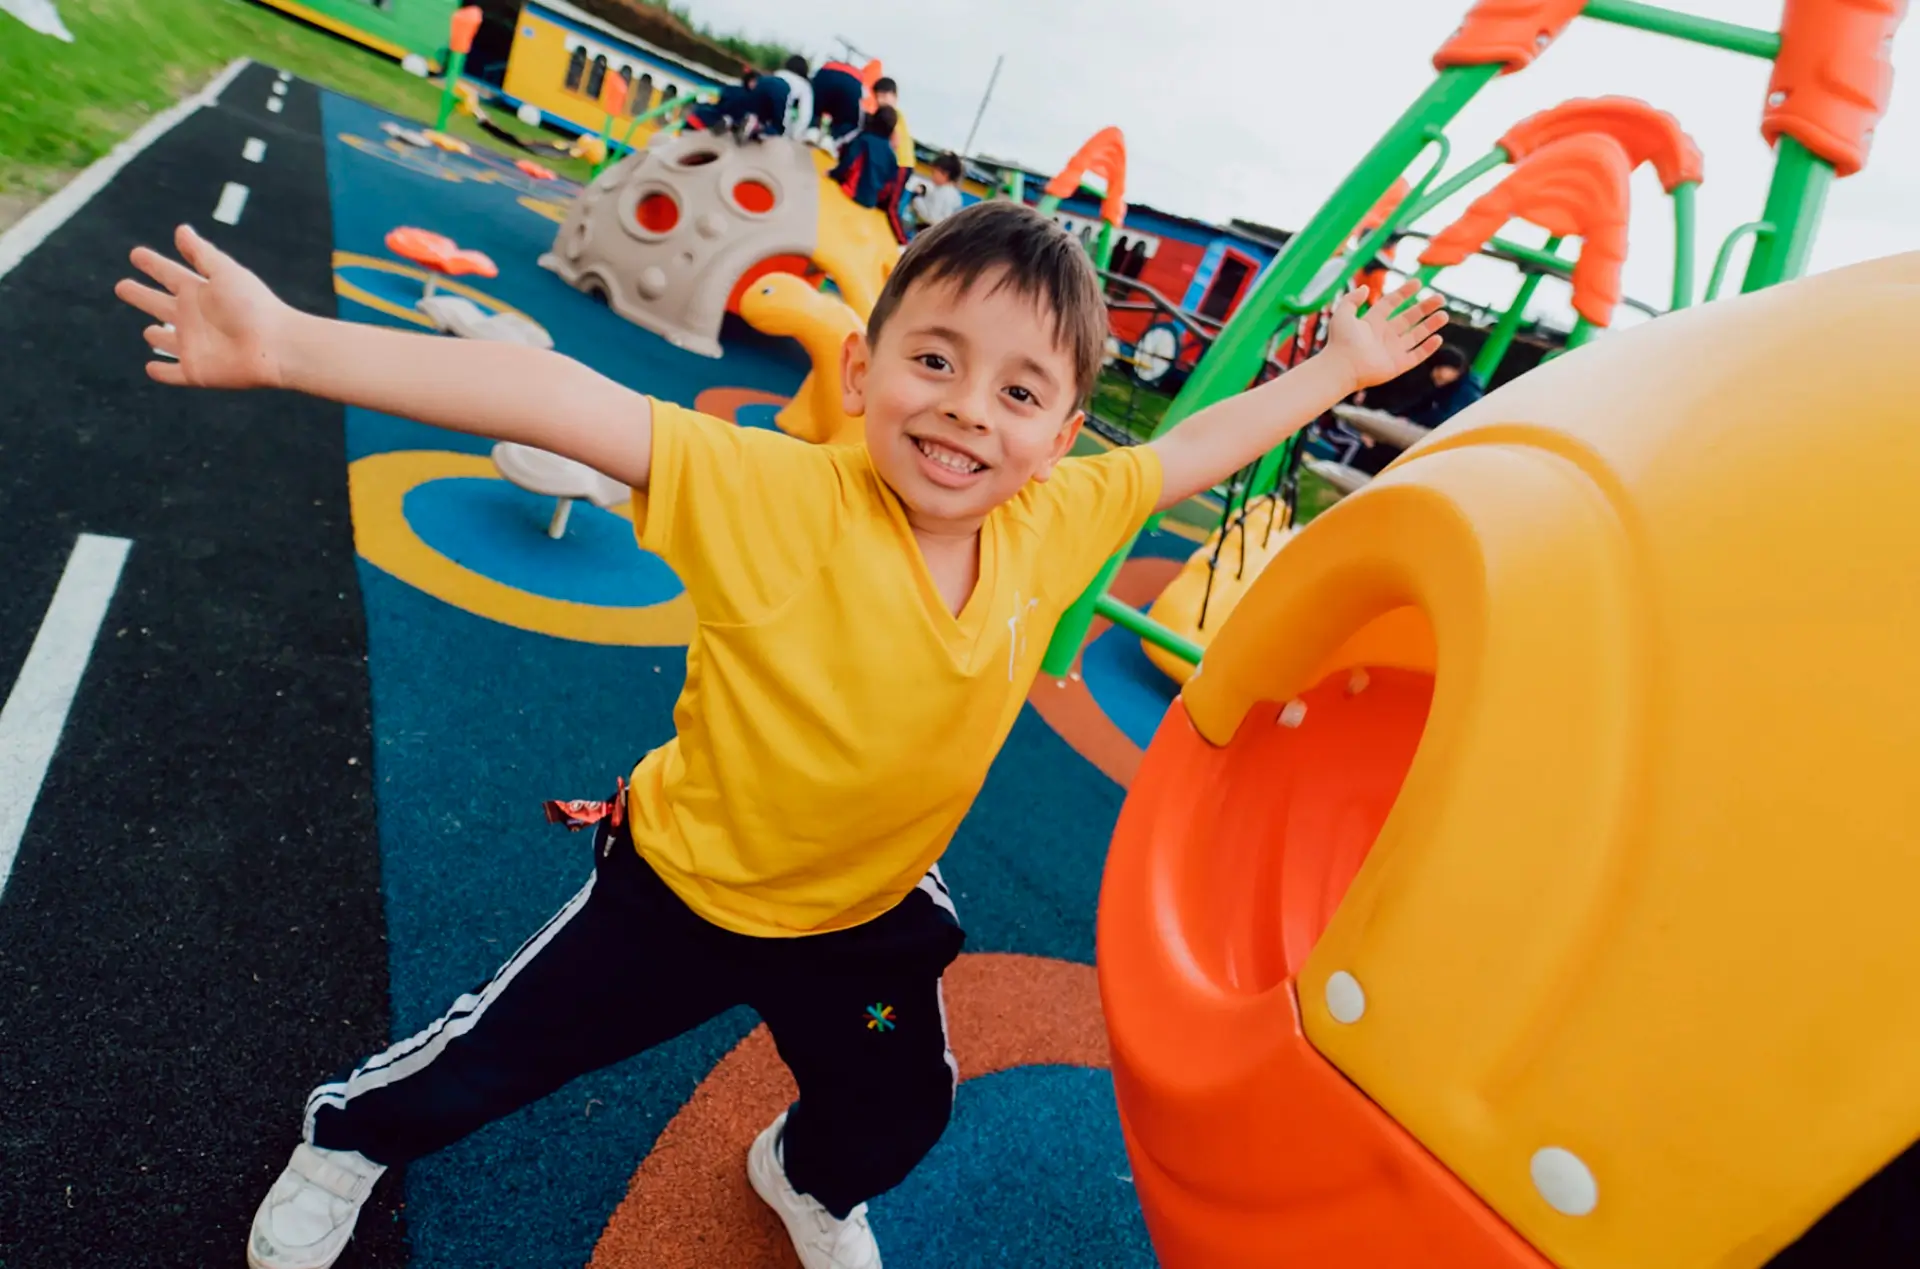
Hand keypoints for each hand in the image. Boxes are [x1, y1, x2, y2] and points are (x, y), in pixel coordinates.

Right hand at [114, 224, 294, 388]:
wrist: (275, 346)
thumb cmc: (253, 306)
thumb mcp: (225, 273)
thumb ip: (201, 253)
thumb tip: (181, 229)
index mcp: (199, 292)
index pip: (168, 274)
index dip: (152, 264)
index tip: (136, 254)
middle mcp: (193, 318)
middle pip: (159, 304)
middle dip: (141, 295)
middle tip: (122, 286)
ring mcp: (192, 345)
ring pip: (166, 340)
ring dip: (155, 337)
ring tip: (148, 332)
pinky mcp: (195, 371)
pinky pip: (172, 373)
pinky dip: (161, 372)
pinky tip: (150, 369)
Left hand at [1324, 279, 1448, 390]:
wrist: (1342, 367)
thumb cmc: (1340, 341)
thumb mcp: (1342, 313)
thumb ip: (1352, 299)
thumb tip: (1366, 288)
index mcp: (1372, 322)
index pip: (1391, 304)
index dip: (1404, 293)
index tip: (1417, 283)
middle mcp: (1384, 335)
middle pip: (1409, 318)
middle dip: (1425, 308)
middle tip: (1440, 298)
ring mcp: (1392, 351)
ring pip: (1416, 335)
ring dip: (1430, 325)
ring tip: (1444, 315)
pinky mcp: (1397, 366)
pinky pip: (1416, 356)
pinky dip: (1427, 348)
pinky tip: (1438, 338)